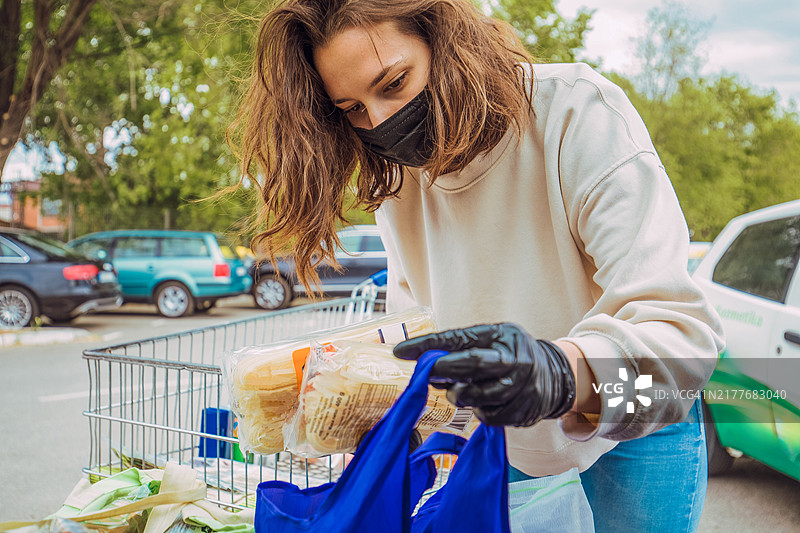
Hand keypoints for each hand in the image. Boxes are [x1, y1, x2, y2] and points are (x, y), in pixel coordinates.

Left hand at [393, 323, 574, 426]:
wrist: (556, 375)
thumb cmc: (510, 355)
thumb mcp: (491, 340)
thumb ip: (459, 348)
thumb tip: (421, 360)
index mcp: (504, 336)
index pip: (460, 338)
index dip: (429, 345)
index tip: (401, 351)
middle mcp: (517, 360)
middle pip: (474, 365)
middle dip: (444, 371)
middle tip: (427, 376)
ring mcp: (525, 387)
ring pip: (479, 397)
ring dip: (461, 396)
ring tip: (459, 391)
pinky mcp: (526, 411)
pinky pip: (492, 418)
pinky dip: (481, 413)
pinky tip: (483, 404)